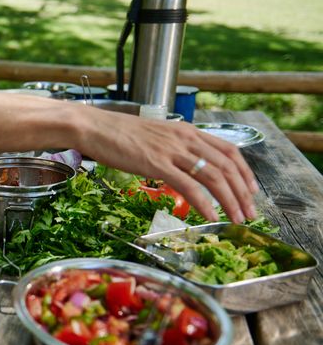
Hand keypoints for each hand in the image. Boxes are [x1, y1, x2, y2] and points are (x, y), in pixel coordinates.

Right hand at [77, 108, 257, 222]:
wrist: (93, 127)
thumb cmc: (115, 133)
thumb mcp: (152, 136)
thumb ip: (170, 148)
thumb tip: (179, 165)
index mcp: (185, 131)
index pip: (228, 149)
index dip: (244, 171)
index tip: (250, 189)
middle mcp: (184, 138)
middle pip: (227, 165)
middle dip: (243, 192)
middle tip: (249, 211)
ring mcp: (172, 151)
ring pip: (214, 176)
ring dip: (230, 200)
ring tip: (236, 218)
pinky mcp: (157, 164)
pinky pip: (189, 186)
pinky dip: (205, 203)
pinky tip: (210, 216)